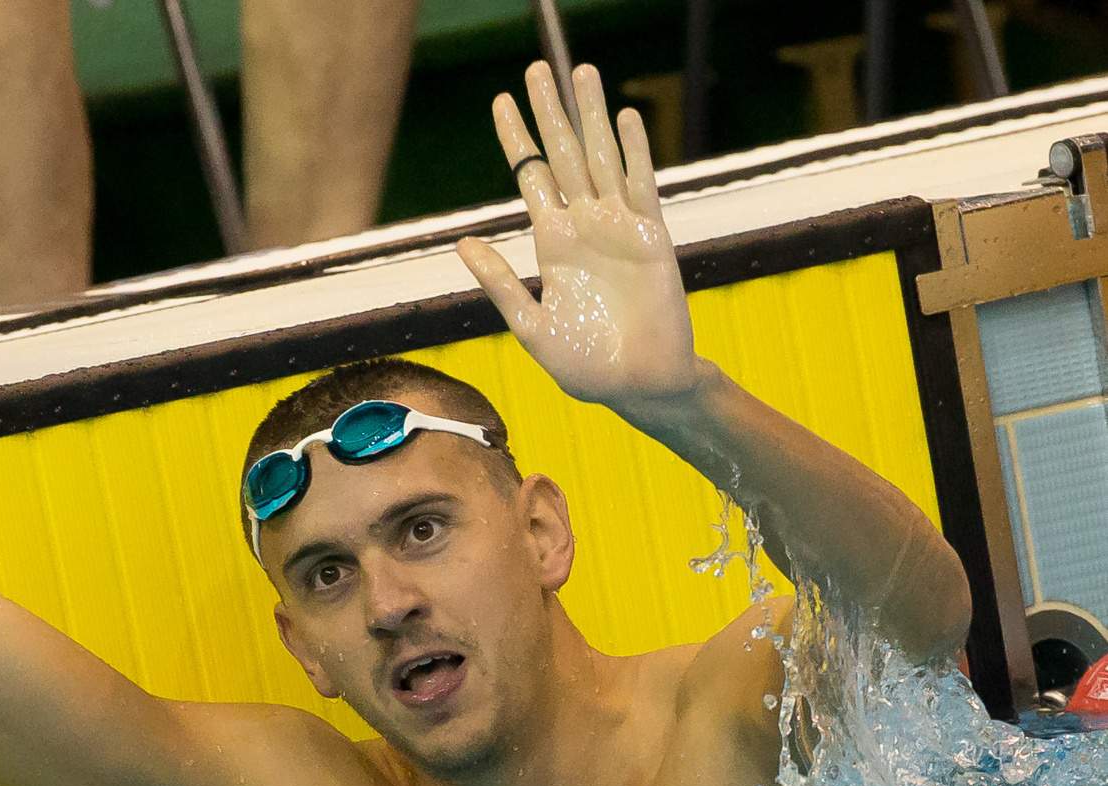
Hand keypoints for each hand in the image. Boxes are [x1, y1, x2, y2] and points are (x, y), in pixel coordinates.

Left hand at [456, 63, 701, 409]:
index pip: (530, 176)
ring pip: (602, 158)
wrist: (639, 386)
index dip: (516, 139)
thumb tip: (462, 243)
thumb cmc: (585, 365)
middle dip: (549, 113)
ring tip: (581, 72)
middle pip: (564, 154)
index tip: (499, 101)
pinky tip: (623, 117)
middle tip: (535, 69)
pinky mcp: (652, 238)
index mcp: (552, 244)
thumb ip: (499, 283)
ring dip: (591, 116)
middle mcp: (584, 226)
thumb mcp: (530, 325)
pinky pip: (641, 185)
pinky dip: (633, 151)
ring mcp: (619, 227)